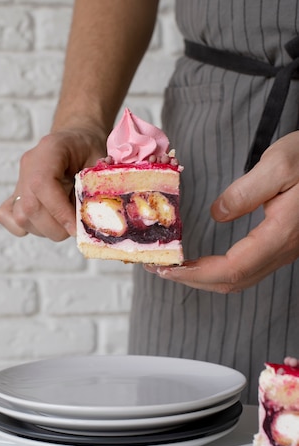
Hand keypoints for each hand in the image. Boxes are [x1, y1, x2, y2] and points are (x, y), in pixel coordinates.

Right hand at [0, 126, 106, 240]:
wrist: (75, 140)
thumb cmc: (89, 149)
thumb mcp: (100, 160)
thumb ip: (97, 184)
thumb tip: (97, 215)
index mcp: (49, 150)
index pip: (43, 185)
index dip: (60, 213)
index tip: (77, 229)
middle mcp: (29, 165)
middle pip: (30, 207)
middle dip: (57, 227)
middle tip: (78, 229)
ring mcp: (20, 180)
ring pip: (22, 217)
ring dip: (48, 229)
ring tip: (67, 223)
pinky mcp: (15, 194)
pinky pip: (8, 217)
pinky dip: (28, 227)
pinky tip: (48, 223)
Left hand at [145, 131, 298, 292]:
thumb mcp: (279, 164)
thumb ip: (246, 192)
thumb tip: (217, 214)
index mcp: (281, 233)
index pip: (233, 268)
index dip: (197, 274)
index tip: (167, 268)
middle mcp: (284, 249)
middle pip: (234, 282)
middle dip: (193, 280)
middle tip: (160, 269)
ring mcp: (284, 249)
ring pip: (241, 279)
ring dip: (204, 278)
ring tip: (175, 267)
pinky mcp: (282, 243)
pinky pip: (248, 268)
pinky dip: (219, 270)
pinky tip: (203, 261)